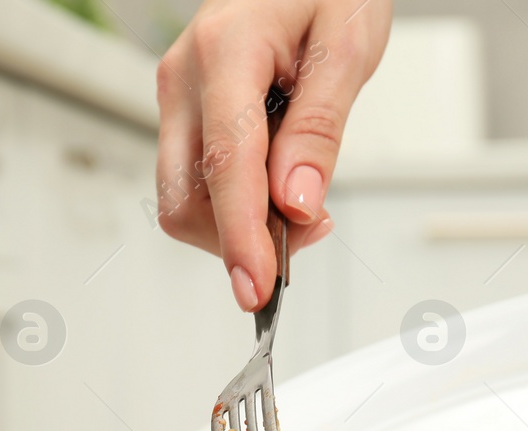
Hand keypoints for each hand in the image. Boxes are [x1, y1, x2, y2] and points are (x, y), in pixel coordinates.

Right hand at [155, 0, 392, 310]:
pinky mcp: (186, 110)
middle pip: (186, 198)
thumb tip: (296, 202)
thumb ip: (318, 129)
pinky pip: (196, 178)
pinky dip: (234, 202)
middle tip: (306, 234)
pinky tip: (276, 186)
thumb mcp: (348, 46)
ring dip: (237, 224)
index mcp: (225, 50)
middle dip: (239, 238)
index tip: (258, 286)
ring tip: (299, 201)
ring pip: (184, 198)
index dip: (241, 237)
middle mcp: (186, 75)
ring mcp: (179, 94)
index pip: (225, 166)